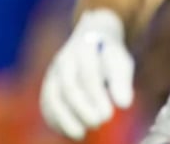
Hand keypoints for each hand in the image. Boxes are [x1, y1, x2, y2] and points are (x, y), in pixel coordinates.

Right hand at [39, 9, 133, 140]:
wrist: (89, 35)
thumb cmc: (109, 55)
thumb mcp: (121, 61)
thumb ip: (122, 82)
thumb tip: (123, 105)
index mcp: (84, 50)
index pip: (88, 74)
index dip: (96, 96)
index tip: (108, 116)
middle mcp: (64, 60)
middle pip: (68, 87)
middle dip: (81, 109)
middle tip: (96, 123)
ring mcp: (53, 71)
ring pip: (53, 96)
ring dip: (64, 117)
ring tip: (79, 135)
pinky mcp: (48, 83)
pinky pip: (46, 101)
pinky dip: (53, 118)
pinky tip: (65, 132)